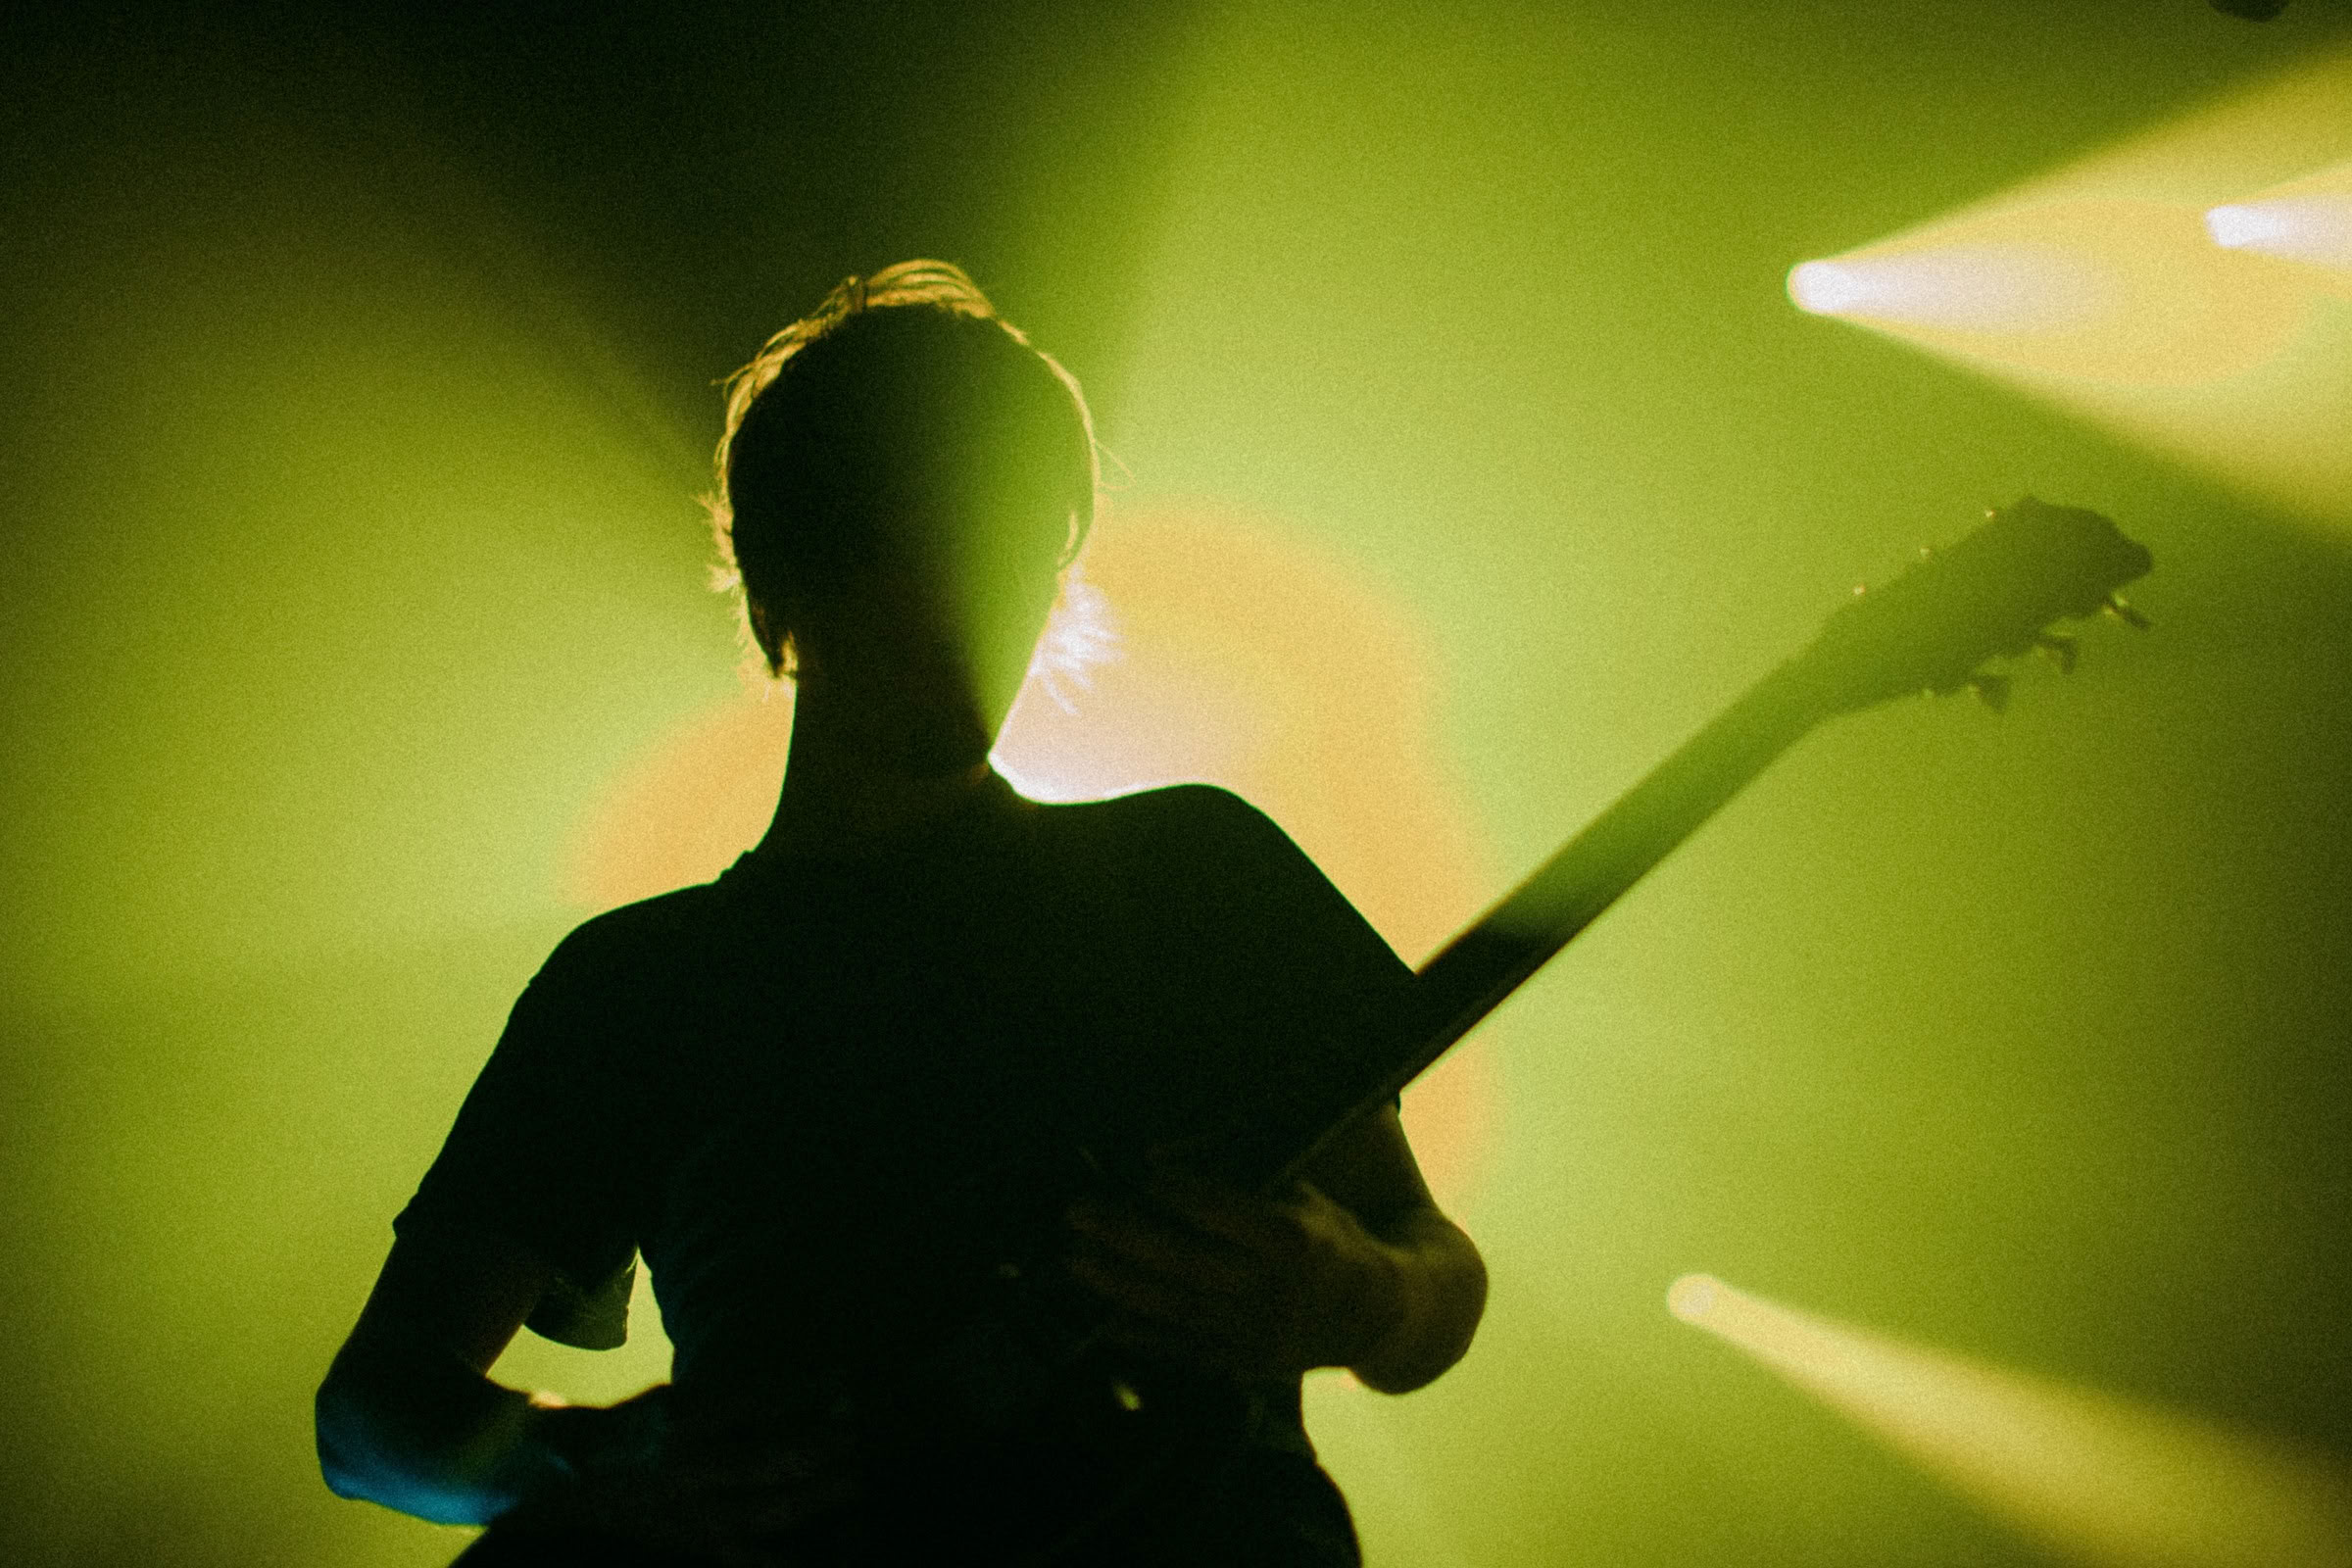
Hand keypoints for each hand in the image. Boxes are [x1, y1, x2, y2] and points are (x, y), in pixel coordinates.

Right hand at [511, 1387, 858, 1566]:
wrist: (574, 1479)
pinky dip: (793, 1559)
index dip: (805, 1392)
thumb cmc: (638, 1427)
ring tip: (857, 1478)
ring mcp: (692, 1516)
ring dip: (818, 1495)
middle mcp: (686, 1471)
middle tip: (862, 1429)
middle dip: (822, 1445)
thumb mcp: (682, 1396)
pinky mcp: (699, 1546)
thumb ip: (740, 1395)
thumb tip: (810, 1388)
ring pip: (767, 1509)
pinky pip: (755, 1558)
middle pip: (768, 1459)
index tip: (847, 1379)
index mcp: (683, 1423)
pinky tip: (835, 1552)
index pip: (756, 1403)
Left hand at [1063, 1154, 1408, 1382]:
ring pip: (1175, 1309)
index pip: (1226, 1212)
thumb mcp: (1302, 1192)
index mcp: (1296, 1239)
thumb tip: (1158, 1153)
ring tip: (1073, 1259)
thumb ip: (1239, 1172)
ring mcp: (1257, 1335)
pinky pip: (1184, 1351)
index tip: (1140, 1169)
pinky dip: (1141, 1336)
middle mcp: (1274, 1291)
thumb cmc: (1331, 1236)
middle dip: (1125, 1236)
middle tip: (1078, 1211)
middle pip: (1186, 1263)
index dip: (1181, 1191)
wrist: (1380, 1314)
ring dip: (1117, 1284)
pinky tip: (1103, 1318)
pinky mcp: (1245, 1366)